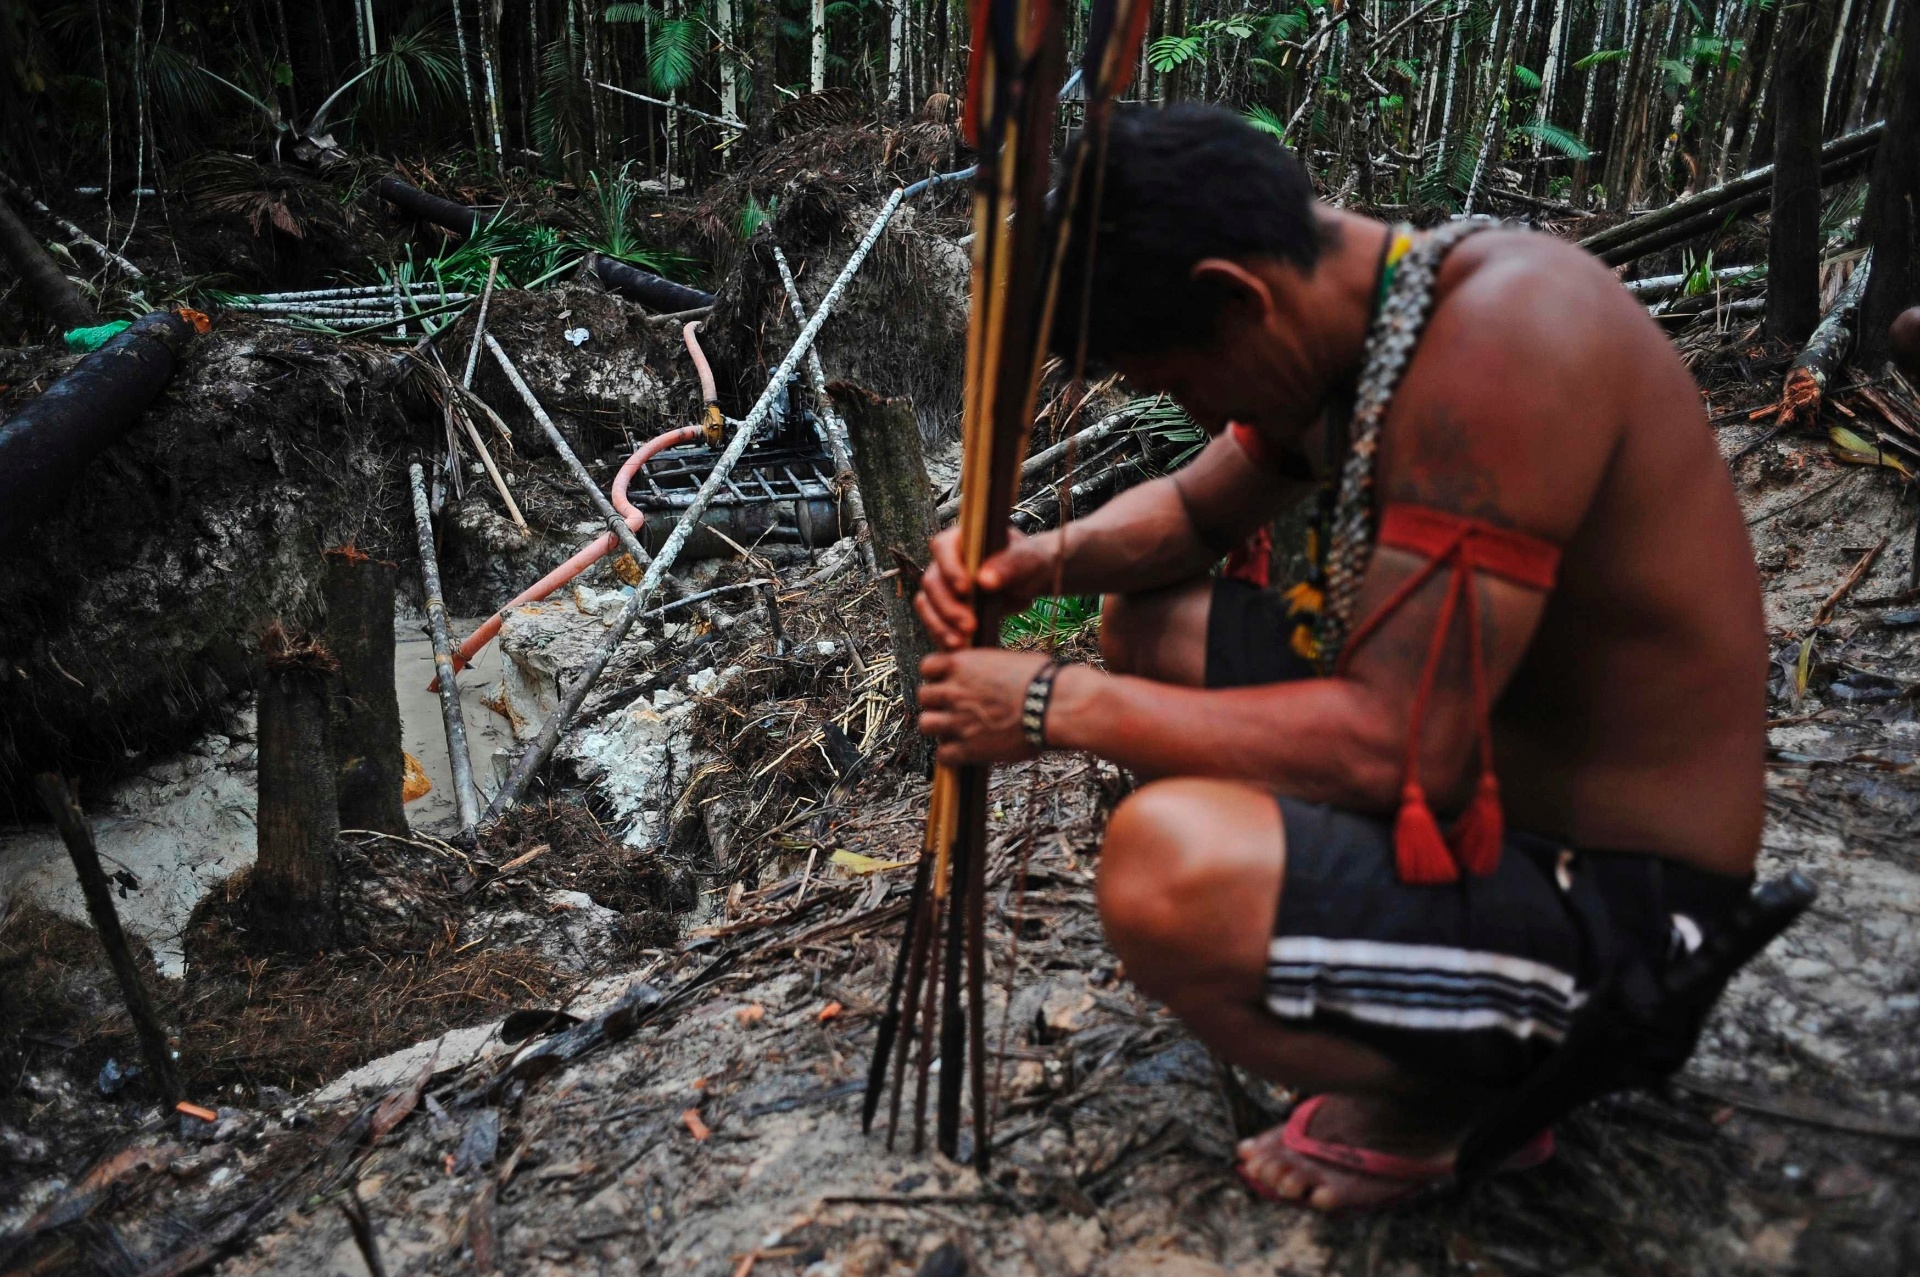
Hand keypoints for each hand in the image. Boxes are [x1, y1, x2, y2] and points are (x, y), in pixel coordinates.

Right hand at [914, 526, 1053, 650]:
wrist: (1029, 581)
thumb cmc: (1028, 562)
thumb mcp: (1027, 560)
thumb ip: (1009, 566)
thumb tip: (985, 580)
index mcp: (961, 538)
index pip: (942, 547)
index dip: (949, 568)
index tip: (965, 589)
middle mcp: (945, 561)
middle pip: (931, 582)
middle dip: (947, 607)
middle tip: (969, 626)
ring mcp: (942, 585)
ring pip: (927, 605)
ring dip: (940, 626)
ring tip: (960, 643)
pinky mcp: (943, 608)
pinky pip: (934, 623)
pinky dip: (942, 636)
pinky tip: (958, 649)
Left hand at [916, 649, 1054, 764]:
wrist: (1053, 705)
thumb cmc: (1042, 679)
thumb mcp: (1007, 660)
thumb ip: (985, 668)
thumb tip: (985, 673)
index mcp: (963, 665)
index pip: (927, 666)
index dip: (937, 675)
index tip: (948, 681)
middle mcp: (954, 691)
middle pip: (923, 696)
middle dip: (937, 701)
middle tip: (954, 707)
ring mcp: (958, 720)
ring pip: (926, 724)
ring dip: (939, 726)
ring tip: (956, 729)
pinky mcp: (969, 748)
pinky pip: (943, 756)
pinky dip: (951, 755)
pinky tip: (965, 751)